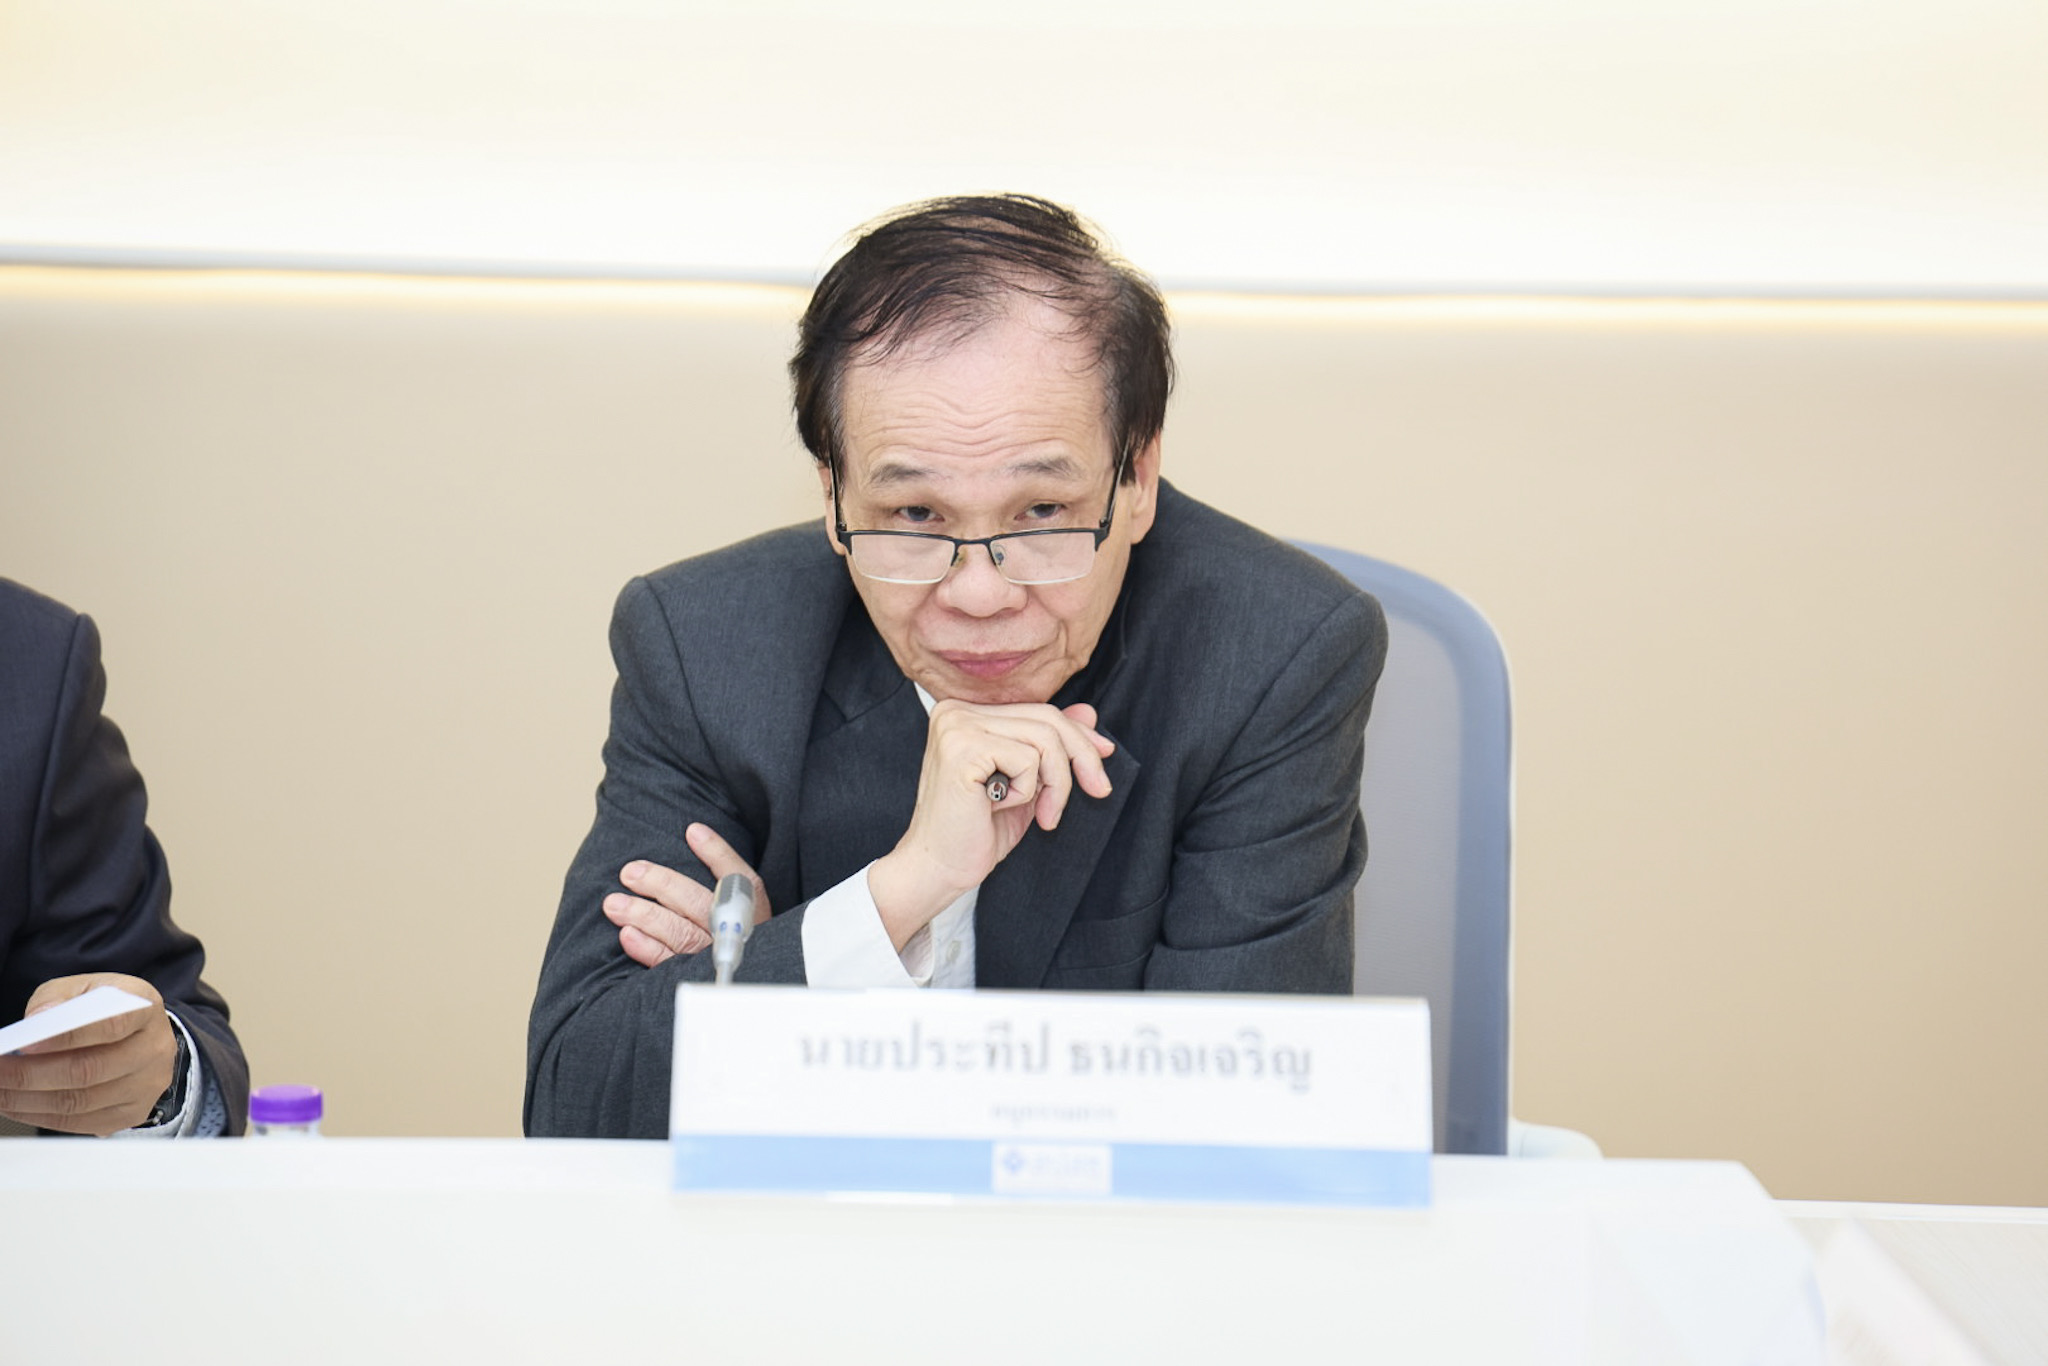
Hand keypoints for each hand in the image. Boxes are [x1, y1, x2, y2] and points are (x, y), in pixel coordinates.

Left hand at [0, 974, 178, 1135]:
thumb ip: (58, 998)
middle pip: (91, 1070)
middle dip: (32, 1074)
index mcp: (145, 1008)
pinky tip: (20, 1105)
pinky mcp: (134, 1113)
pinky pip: (82, 1123)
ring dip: (30, 1099)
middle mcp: (155, 1048)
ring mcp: (147, 1085)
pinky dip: (42, 1117)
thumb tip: (36, 1021)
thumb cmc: (107, 1009)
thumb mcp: (85, 988)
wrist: (140, 1036)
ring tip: (1, 1089)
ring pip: (81, 1102)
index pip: (111, 1024)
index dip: (67, 1037)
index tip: (26, 1044)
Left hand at [603, 823, 770, 967]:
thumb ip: (722, 878)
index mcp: (750, 912)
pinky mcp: (691, 978)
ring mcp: (711, 958)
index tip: (691, 831)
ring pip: (679, 933)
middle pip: (698, 904)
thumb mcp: (740, 909)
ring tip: (614, 903)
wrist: (739, 993)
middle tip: (630, 872)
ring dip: (644, 915)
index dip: (717, 853)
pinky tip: (627, 934)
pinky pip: (668, 963)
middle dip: (662, 884)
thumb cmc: (730, 937)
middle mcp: (732, 934)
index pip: (738, 877)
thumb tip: (693, 832)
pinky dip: (647, 948)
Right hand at [869, 700, 1115, 948]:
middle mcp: (956, 711)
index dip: (1079, 734)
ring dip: (1056, 783)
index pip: (1039, 711)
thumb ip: (1051, 746)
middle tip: (1099, 791)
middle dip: (1081, 757)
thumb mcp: (1028, 782)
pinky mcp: (961, 748)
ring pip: (1044, 739)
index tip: (1104, 755)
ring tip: (1043, 815)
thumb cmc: (978, 831)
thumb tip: (1088, 711)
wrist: (938, 869)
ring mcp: (956, 726)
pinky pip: (1026, 759)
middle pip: (1047, 719)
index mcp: (966, 713)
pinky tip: (1000, 808)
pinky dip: (1028, 791)